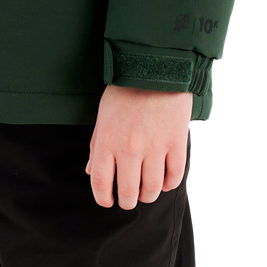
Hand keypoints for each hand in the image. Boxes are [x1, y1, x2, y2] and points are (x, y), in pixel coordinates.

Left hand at [86, 84, 190, 208]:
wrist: (154, 65)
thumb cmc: (124, 89)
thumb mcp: (103, 114)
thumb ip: (96, 145)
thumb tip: (91, 172)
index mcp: (107, 140)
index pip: (100, 183)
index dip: (103, 198)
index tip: (107, 200)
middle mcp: (129, 148)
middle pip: (128, 192)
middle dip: (127, 201)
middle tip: (128, 198)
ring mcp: (154, 146)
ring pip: (152, 189)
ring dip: (148, 195)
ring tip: (146, 191)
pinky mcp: (176, 142)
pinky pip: (174, 176)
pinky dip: (169, 184)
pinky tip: (164, 180)